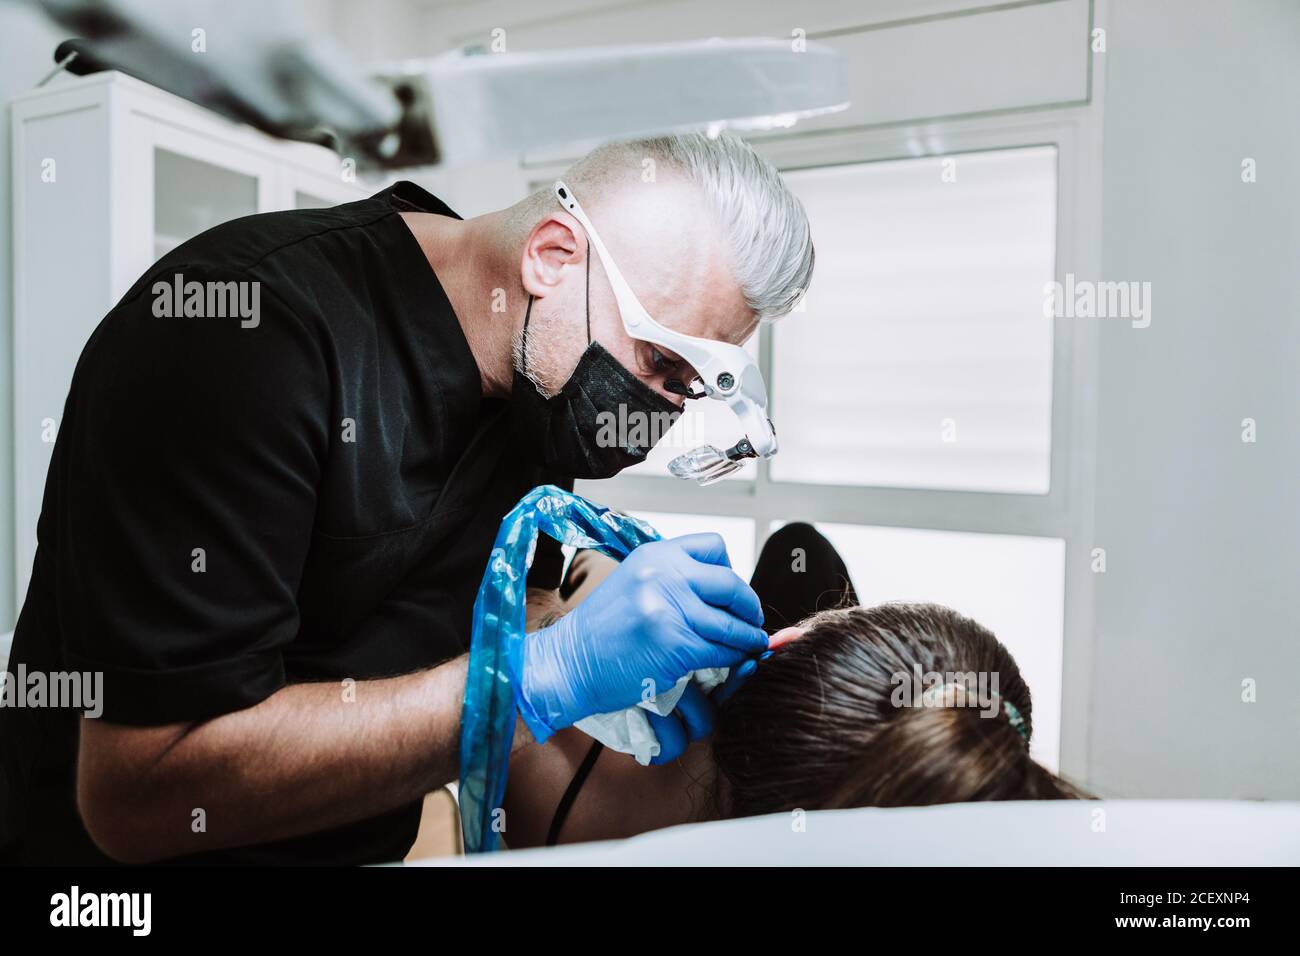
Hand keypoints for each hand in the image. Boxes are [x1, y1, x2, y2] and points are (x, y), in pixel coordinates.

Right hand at [518, 533, 767, 742]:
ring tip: (750, 643)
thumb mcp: (634, 582)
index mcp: (655, 555)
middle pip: (731, 585)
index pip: (714, 547)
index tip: (729, 592)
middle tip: (752, 620)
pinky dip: (734, 657)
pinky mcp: (675, 645)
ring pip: (732, 623)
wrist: (570, 662)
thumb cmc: (601, 629)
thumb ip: (672, 578)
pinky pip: (722, 651)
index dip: (730, 571)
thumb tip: (720, 589)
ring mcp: (670, 610)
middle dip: (749, 606)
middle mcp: (665, 576)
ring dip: (747, 637)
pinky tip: (733, 660)